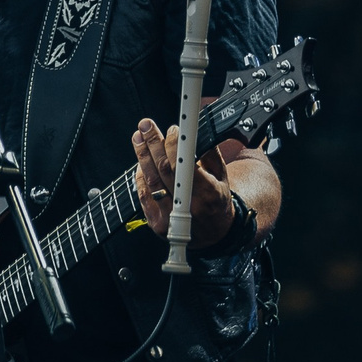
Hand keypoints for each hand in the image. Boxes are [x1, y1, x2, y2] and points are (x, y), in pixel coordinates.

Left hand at [133, 118, 231, 246]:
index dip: (175, 146)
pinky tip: (141, 161)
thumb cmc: (218, 201)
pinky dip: (140, 175)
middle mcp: (187, 207)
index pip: (185, 166)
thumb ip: (210, 154)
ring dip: (142, 156)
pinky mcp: (156, 223)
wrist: (214, 235)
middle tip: (146, 125)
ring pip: (150, 181)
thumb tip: (195, 132)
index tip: (172, 129)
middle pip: (164, 170)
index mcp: (208, 194)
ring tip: (139, 137)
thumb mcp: (222, 177)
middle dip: (153, 144)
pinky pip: (144, 194)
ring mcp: (170, 217)